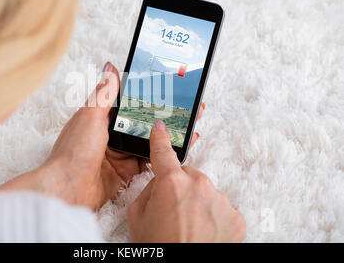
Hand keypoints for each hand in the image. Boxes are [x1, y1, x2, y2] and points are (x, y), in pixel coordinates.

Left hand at [0, 62, 203, 210]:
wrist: (67, 189)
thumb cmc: (73, 151)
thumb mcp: (91, 115)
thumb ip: (104, 93)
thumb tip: (110, 66)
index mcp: (101, 119)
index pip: (129, 103)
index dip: (149, 96)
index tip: (168, 89)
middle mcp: (111, 136)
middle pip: (143, 123)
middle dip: (164, 116)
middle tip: (186, 108)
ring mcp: (119, 155)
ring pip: (148, 142)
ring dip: (166, 136)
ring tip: (189, 125)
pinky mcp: (126, 173)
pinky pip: (148, 163)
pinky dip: (162, 157)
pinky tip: (178, 148)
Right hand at [127, 120, 245, 242]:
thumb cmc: (159, 246)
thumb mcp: (138, 217)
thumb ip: (148, 191)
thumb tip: (159, 183)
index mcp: (171, 183)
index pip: (163, 152)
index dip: (160, 138)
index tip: (161, 127)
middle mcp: (199, 185)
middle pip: (187, 176)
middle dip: (180, 188)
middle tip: (172, 212)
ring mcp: (220, 200)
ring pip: (205, 193)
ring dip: (197, 204)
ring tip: (188, 229)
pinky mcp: (236, 216)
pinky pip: (221, 209)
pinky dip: (213, 218)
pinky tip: (204, 234)